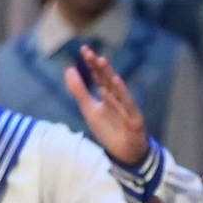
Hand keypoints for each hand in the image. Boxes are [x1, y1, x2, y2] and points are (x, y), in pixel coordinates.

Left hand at [66, 45, 152, 170]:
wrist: (125, 153)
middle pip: (107, 80)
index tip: (83, 49)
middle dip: (99, 66)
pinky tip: (113, 86)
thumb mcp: (89, 110)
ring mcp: (127, 108)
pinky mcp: (134, 120)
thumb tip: (68, 69)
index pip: (99, 76)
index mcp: (107, 95)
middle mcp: (117, 98)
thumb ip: (79, 91)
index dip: (91, 64)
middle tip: (90, 53)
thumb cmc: (109, 130)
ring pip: (118, 90)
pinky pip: (127, 107)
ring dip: (110, 76)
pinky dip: (120, 98)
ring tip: (102, 62)